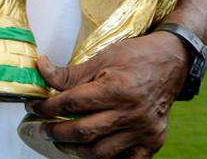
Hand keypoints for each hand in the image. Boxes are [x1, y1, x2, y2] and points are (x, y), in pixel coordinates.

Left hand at [27, 33, 189, 158]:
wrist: (172, 61)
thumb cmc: (137, 57)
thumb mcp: (102, 58)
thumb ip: (71, 73)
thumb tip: (41, 69)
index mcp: (116, 89)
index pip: (71, 103)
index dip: (48, 107)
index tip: (34, 108)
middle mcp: (131, 113)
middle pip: (83, 131)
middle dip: (57, 132)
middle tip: (44, 128)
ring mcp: (143, 130)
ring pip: (101, 152)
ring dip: (77, 149)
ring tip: (65, 140)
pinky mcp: (153, 141)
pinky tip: (95, 151)